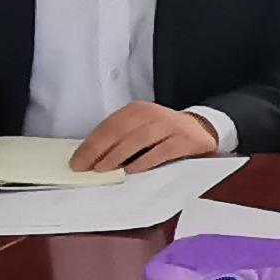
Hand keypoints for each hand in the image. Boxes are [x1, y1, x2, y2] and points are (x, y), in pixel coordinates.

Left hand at [70, 102, 220, 175]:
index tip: (77, 161)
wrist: (202, 130)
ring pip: (139, 138)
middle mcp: (153, 114)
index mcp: (138, 110)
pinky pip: (163, 150)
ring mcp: (171, 125)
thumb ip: (119, 140)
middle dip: (100, 150)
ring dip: (119, 155)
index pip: (109, 125)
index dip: (91, 143)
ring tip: (104, 169)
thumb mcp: (141, 130)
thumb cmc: (164, 135)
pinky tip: (133, 170)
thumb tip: (90, 158)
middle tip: (86, 168)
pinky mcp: (186, 140)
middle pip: (121, 130)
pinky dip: (146, 160)